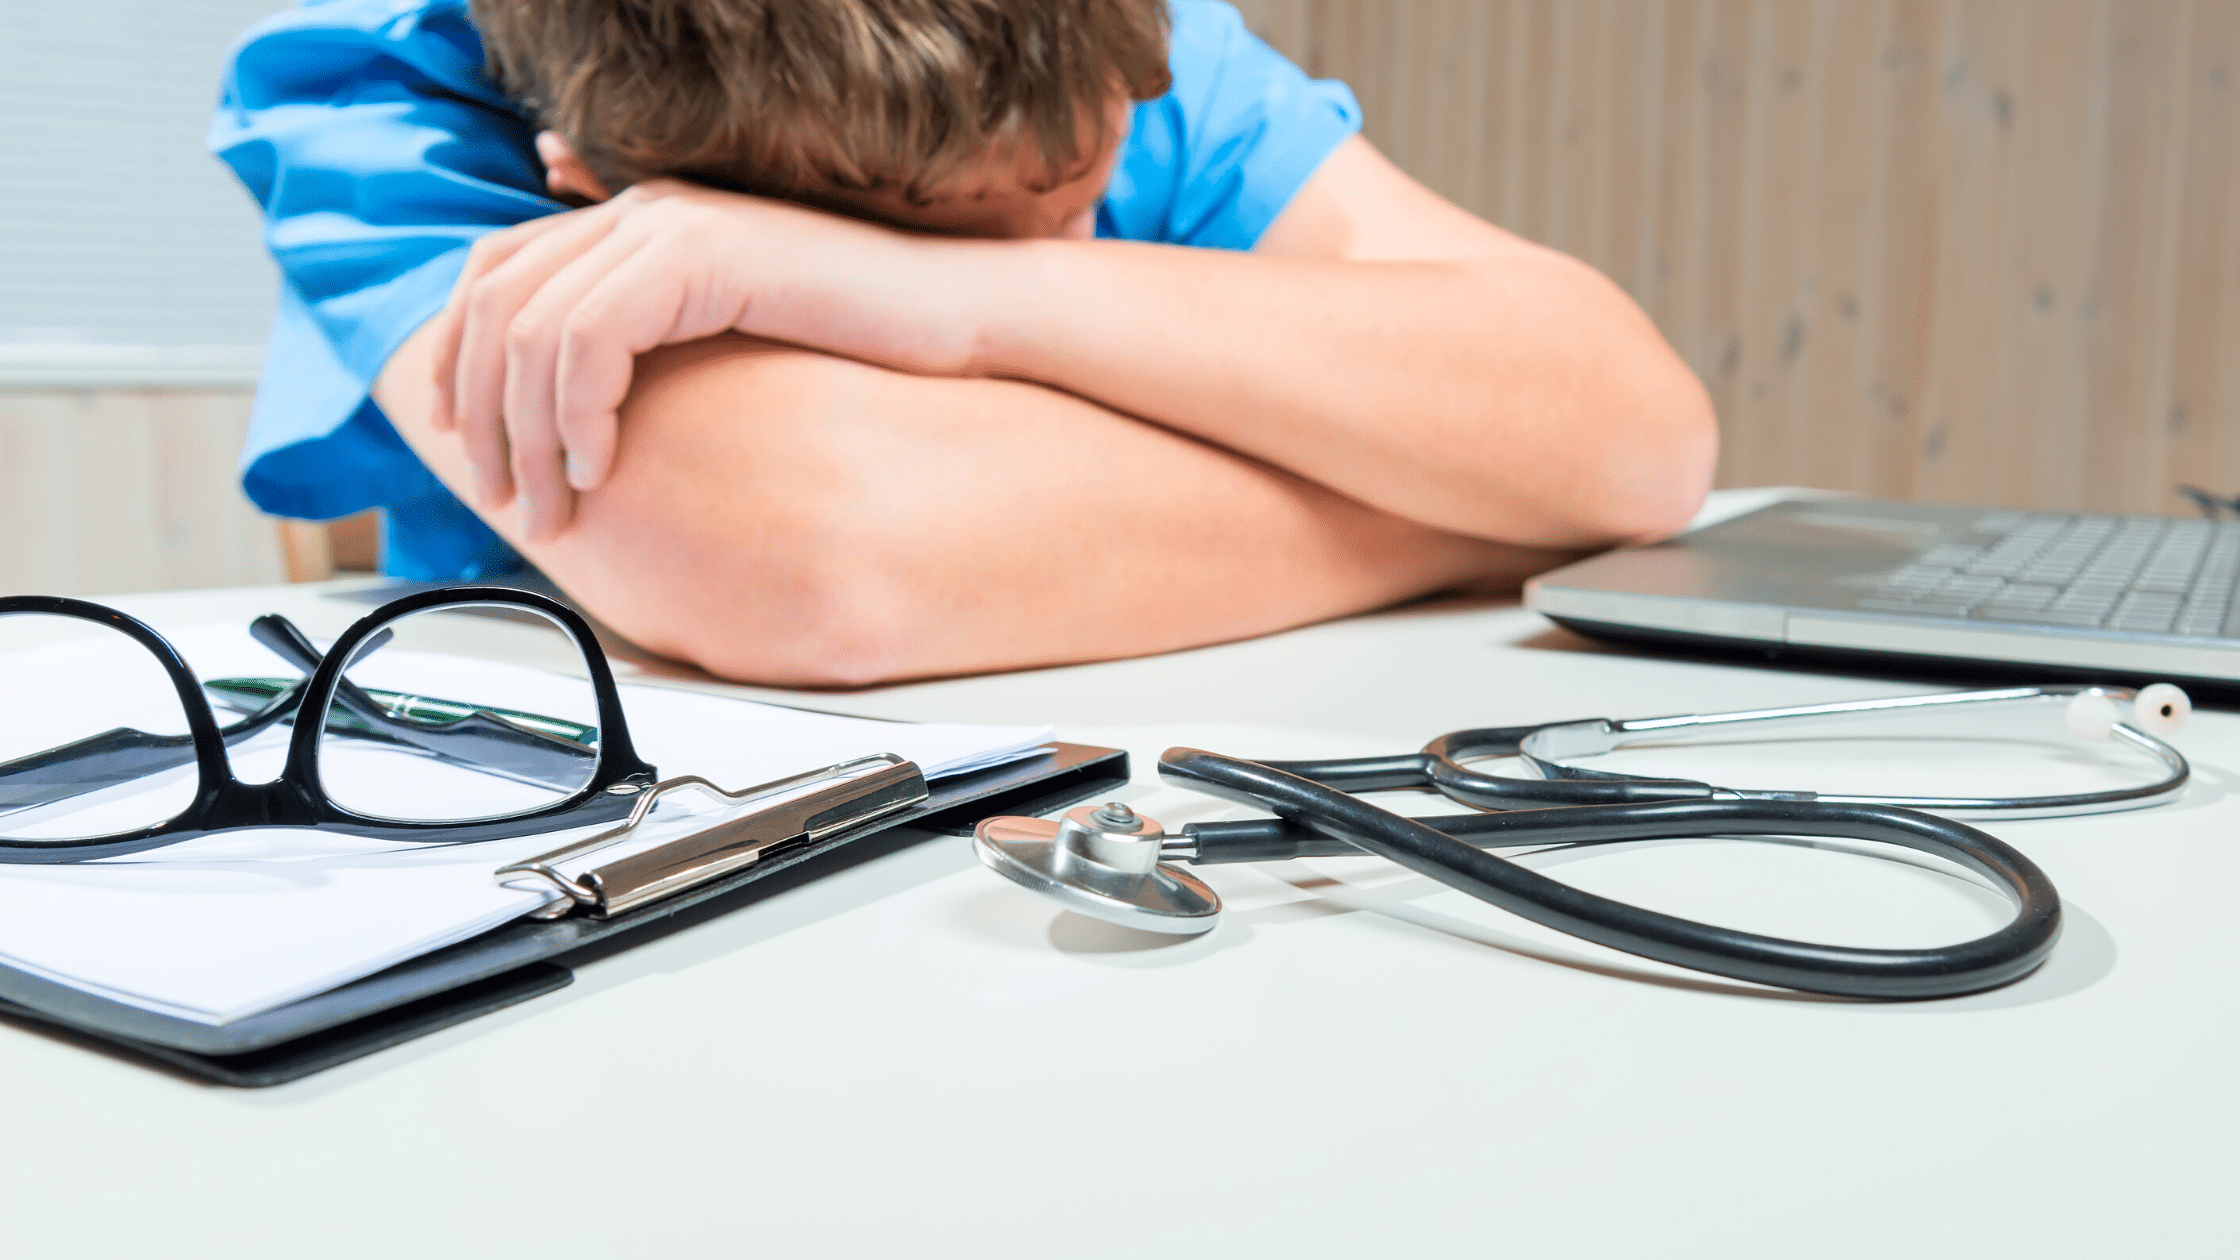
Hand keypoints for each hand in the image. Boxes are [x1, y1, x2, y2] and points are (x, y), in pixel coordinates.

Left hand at [426, 180, 980, 539]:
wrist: (953, 318)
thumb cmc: (859, 342)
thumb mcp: (731, 343)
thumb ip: (656, 340)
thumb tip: (583, 386)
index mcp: (637, 219)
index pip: (495, 272)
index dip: (460, 358)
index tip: (467, 443)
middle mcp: (640, 208)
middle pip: (497, 301)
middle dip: (483, 411)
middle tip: (503, 497)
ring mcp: (669, 225)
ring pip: (534, 328)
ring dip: (529, 431)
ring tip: (554, 503)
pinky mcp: (702, 256)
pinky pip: (592, 338)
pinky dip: (580, 413)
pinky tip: (603, 467)